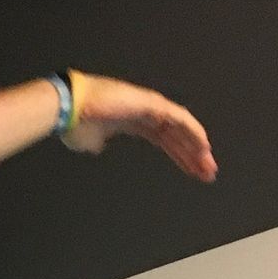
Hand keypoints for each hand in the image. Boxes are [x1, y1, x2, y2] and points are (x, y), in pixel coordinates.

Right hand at [61, 73, 217, 182]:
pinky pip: (181, 119)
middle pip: (178, 136)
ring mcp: (151, 106)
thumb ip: (98, 144)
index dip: (179, 155)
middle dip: (192, 155)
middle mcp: (146, 113)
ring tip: (208, 167)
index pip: (164, 140)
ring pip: (183, 128)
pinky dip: (194, 133)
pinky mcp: (153, 104)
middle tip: (206, 174)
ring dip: (197, 147)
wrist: (69, 108)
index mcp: (134, 121)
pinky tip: (204, 148)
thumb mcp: (90, 141)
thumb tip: (98, 148)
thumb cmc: (76, 123)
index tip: (191, 171)